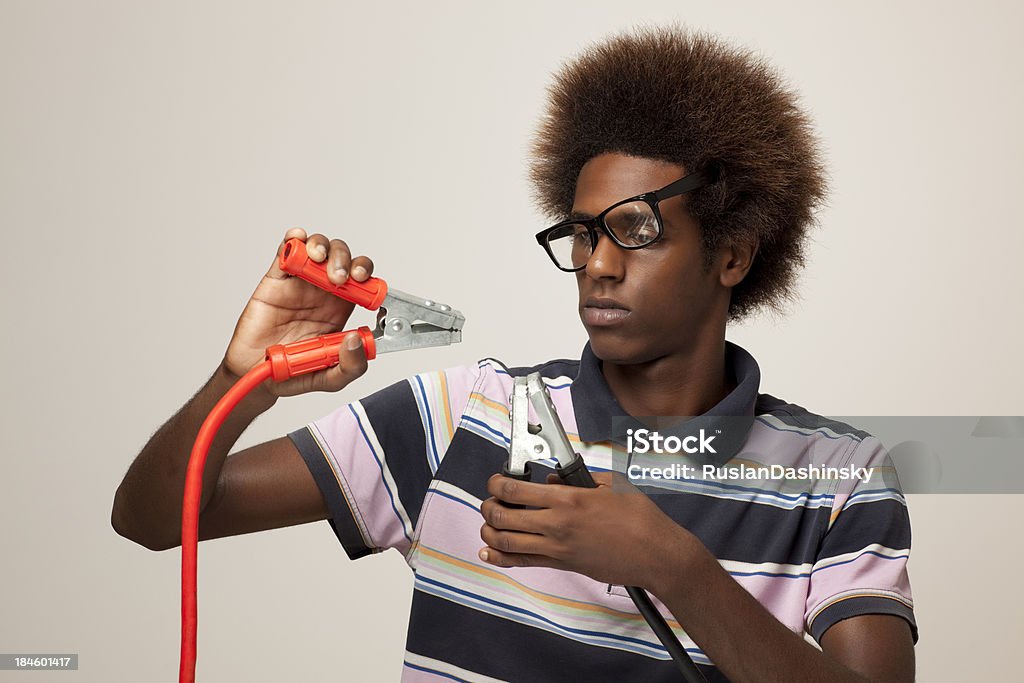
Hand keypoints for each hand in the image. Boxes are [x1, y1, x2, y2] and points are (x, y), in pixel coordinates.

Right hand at [222, 228, 375, 404]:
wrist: (255, 374)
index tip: (364, 282)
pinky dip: (295, 239)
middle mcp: (324, 291)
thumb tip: (357, 340)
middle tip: (341, 278)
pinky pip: (287, 250)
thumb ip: (351, 366)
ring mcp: (301, 282)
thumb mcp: (331, 378)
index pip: (363, 281)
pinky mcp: (277, 278)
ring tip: (320, 261)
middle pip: (344, 258)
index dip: (366, 275)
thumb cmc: (293, 373)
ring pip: (319, 248)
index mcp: (342, 308)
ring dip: (324, 247)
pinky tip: (299, 241)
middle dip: (347, 260)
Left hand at [478, 471, 703, 591]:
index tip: (495, 480)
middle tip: (489, 500)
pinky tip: (490, 553)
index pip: (515, 490)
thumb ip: (578, 480)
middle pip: (503, 517)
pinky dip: (501, 558)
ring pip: (507, 543)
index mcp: (568, 500)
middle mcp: (558, 525)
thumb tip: (553, 481)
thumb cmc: (640, 519)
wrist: (656, 554)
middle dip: (488, 506)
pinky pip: (524, 562)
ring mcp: (558, 548)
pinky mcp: (563, 564)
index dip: (496, 483)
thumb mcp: (611, 484)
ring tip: (489, 522)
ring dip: (490, 531)